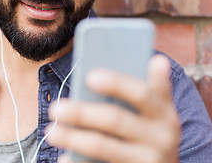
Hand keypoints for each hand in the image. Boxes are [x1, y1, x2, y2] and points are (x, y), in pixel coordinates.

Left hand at [46, 55, 180, 162]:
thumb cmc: (148, 131)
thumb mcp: (155, 112)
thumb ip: (144, 90)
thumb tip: (143, 62)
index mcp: (163, 112)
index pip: (141, 93)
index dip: (117, 84)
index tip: (90, 76)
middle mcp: (161, 137)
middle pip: (114, 120)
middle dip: (81, 113)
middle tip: (55, 109)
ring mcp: (148, 160)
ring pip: (102, 146)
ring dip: (73, 138)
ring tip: (52, 131)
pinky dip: (77, 162)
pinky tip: (64, 158)